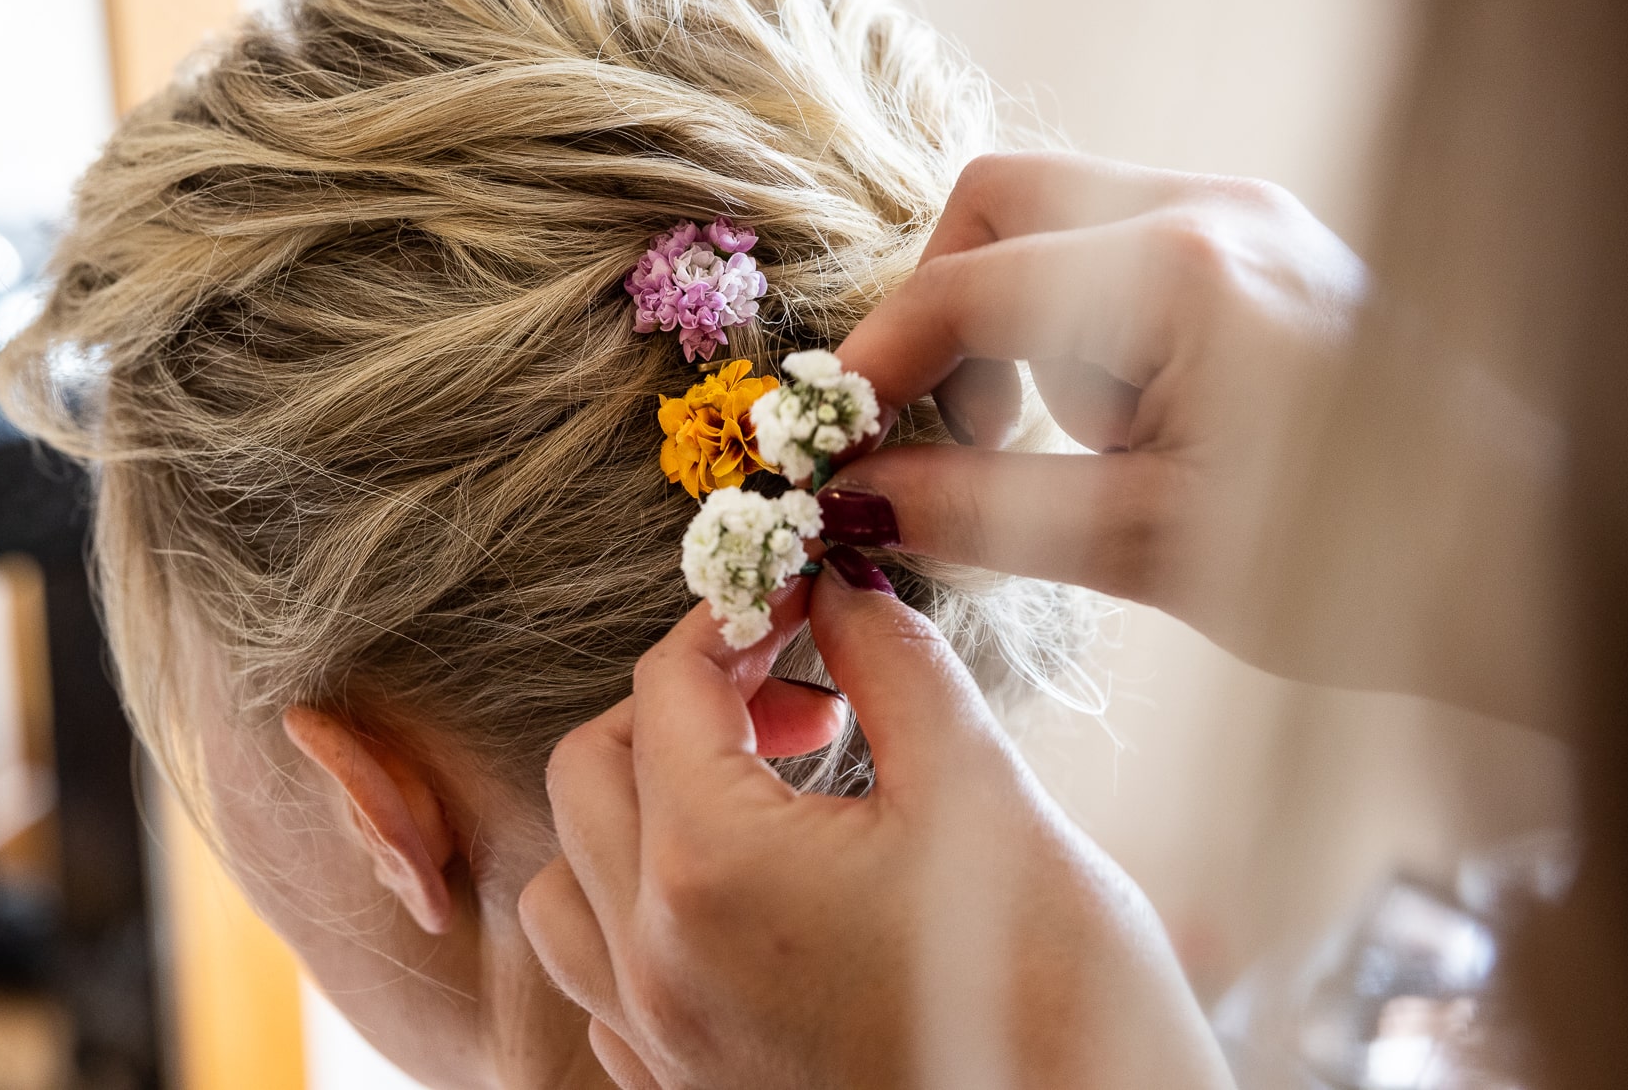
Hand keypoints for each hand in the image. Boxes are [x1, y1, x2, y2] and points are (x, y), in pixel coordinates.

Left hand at [519, 559, 1233, 1089]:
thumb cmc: (1058, 997)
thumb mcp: (983, 794)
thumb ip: (893, 664)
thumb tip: (839, 586)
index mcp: (713, 870)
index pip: (669, 687)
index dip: (736, 619)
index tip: (802, 598)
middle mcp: (655, 962)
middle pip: (591, 771)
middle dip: (684, 705)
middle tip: (801, 701)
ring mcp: (661, 1042)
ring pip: (569, 882)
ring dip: (637, 810)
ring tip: (761, 796)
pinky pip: (603, 980)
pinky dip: (640, 910)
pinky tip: (746, 899)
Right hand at [829, 151, 1366, 676]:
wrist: (1530, 570)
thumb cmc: (1357, 566)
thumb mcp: (1147, 544)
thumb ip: (980, 508)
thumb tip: (850, 498)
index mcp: (1183, 268)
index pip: (965, 289)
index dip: (876, 371)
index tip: (833, 451)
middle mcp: (1213, 207)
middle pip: (998, 200)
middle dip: (941, 313)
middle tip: (947, 431)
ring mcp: (1247, 218)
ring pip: (1054, 224)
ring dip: (1019, 330)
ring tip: (1076, 452)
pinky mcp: (1265, 252)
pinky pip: (1120, 255)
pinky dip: (1081, 333)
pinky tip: (1129, 432)